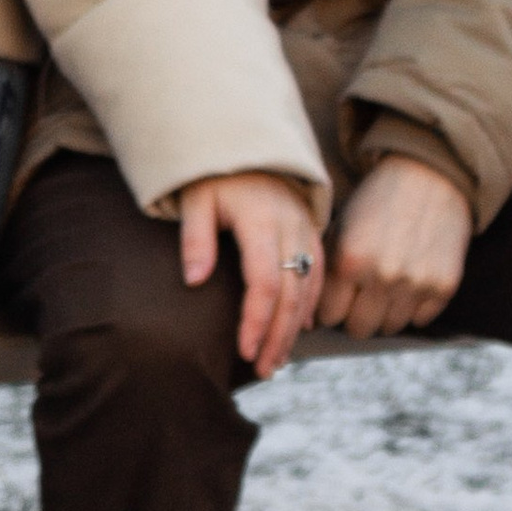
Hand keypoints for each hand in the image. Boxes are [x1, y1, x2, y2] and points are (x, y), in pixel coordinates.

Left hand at [178, 169, 325, 380]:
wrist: (249, 140)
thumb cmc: (214, 172)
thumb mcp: (196, 198)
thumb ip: (195, 239)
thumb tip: (194, 282)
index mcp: (262, 221)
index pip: (264, 283)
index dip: (255, 321)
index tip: (243, 350)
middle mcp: (291, 228)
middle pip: (290, 294)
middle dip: (277, 336)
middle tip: (263, 370)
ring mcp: (306, 229)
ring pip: (307, 288)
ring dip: (293, 328)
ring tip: (276, 360)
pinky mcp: (312, 230)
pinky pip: (318, 273)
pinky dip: (309, 304)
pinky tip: (298, 329)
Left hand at [319, 153, 472, 341]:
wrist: (429, 176)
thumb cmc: (376, 201)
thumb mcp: (341, 227)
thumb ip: (328, 269)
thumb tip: (310, 316)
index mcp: (349, 259)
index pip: (328, 315)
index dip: (330, 307)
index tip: (335, 297)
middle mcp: (382, 275)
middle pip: (358, 328)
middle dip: (354, 315)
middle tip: (359, 296)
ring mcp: (415, 283)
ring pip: (389, 327)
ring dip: (384, 312)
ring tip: (385, 285)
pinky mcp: (443, 286)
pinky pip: (419, 320)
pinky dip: (412, 307)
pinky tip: (409, 280)